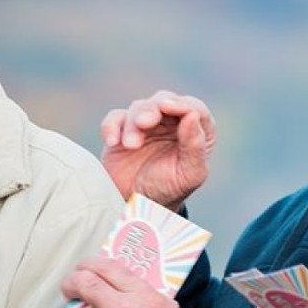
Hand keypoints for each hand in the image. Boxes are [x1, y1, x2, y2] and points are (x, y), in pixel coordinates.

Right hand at [100, 90, 215, 208]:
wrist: (138, 207)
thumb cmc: (170, 189)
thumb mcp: (189, 173)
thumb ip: (195, 145)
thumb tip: (191, 115)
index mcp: (196, 132)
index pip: (193, 107)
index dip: (181, 105)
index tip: (167, 107)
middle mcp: (172, 123)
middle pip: (164, 100)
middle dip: (153, 109)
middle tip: (144, 123)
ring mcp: (146, 125)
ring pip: (139, 108)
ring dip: (133, 124)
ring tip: (131, 145)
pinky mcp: (122, 129)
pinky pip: (115, 118)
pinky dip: (111, 126)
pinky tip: (113, 142)